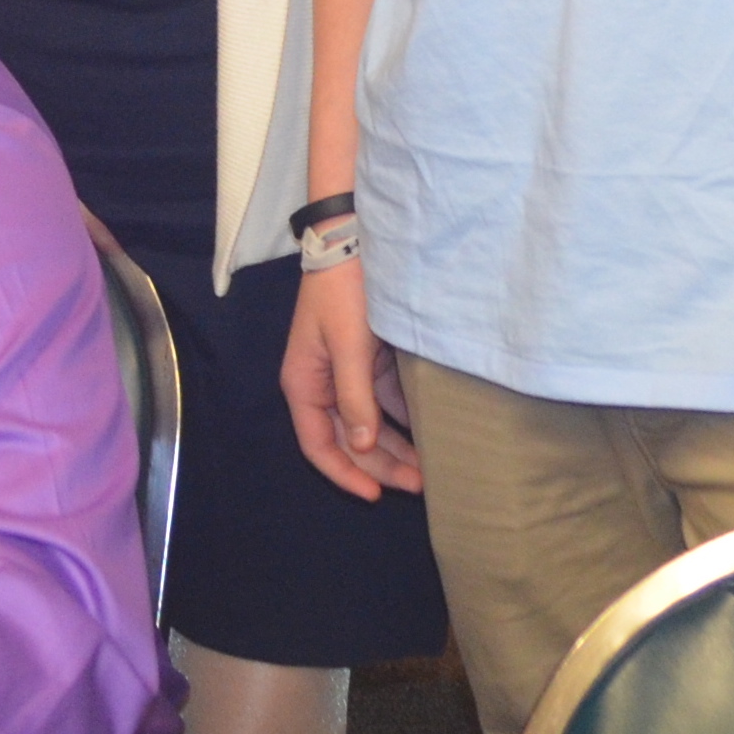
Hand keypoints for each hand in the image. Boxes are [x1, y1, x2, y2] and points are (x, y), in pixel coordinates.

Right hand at [281, 258, 422, 501]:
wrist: (354, 239)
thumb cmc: (344, 292)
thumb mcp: (350, 345)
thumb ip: (355, 397)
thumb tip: (360, 445)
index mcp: (304, 383)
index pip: (317, 445)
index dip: (344, 473)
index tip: (375, 495)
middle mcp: (322, 384)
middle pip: (348, 439)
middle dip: (380, 464)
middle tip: (419, 484)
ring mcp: (346, 373)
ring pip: (369, 424)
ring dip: (396, 447)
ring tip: (429, 468)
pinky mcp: (368, 359)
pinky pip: (385, 401)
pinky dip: (403, 420)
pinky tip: (429, 434)